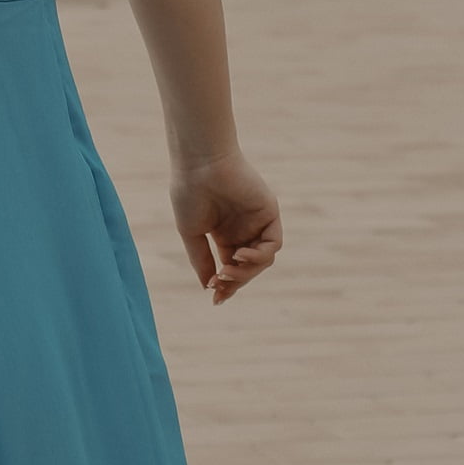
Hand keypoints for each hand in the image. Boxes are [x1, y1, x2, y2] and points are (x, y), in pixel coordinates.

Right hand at [170, 151, 282, 303]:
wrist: (199, 165)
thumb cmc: (190, 194)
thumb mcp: (192, 234)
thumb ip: (202, 260)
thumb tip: (208, 287)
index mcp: (225, 235)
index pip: (232, 268)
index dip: (226, 286)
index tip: (215, 299)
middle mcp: (243, 230)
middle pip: (248, 268)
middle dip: (236, 281)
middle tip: (221, 286)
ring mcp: (257, 222)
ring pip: (263, 260)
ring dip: (247, 272)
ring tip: (229, 270)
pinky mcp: (269, 213)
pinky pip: (273, 244)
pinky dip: (259, 256)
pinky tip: (241, 255)